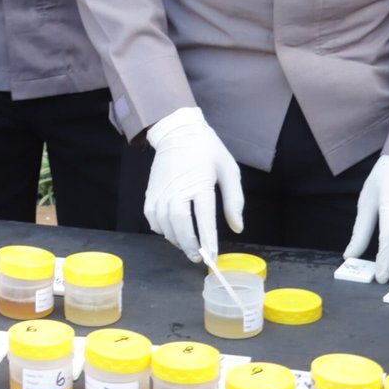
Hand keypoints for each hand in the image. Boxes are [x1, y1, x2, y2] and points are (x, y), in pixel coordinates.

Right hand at [143, 107, 244, 262]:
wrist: (178, 131)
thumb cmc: (207, 150)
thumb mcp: (229, 169)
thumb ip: (234, 200)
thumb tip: (237, 228)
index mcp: (200, 182)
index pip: (204, 217)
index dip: (208, 240)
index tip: (212, 256)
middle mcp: (178, 188)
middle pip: (180, 224)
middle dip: (189, 245)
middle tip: (199, 257)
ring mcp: (161, 191)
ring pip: (165, 225)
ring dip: (177, 240)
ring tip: (188, 245)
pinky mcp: (151, 192)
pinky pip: (153, 219)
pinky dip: (162, 230)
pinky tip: (172, 232)